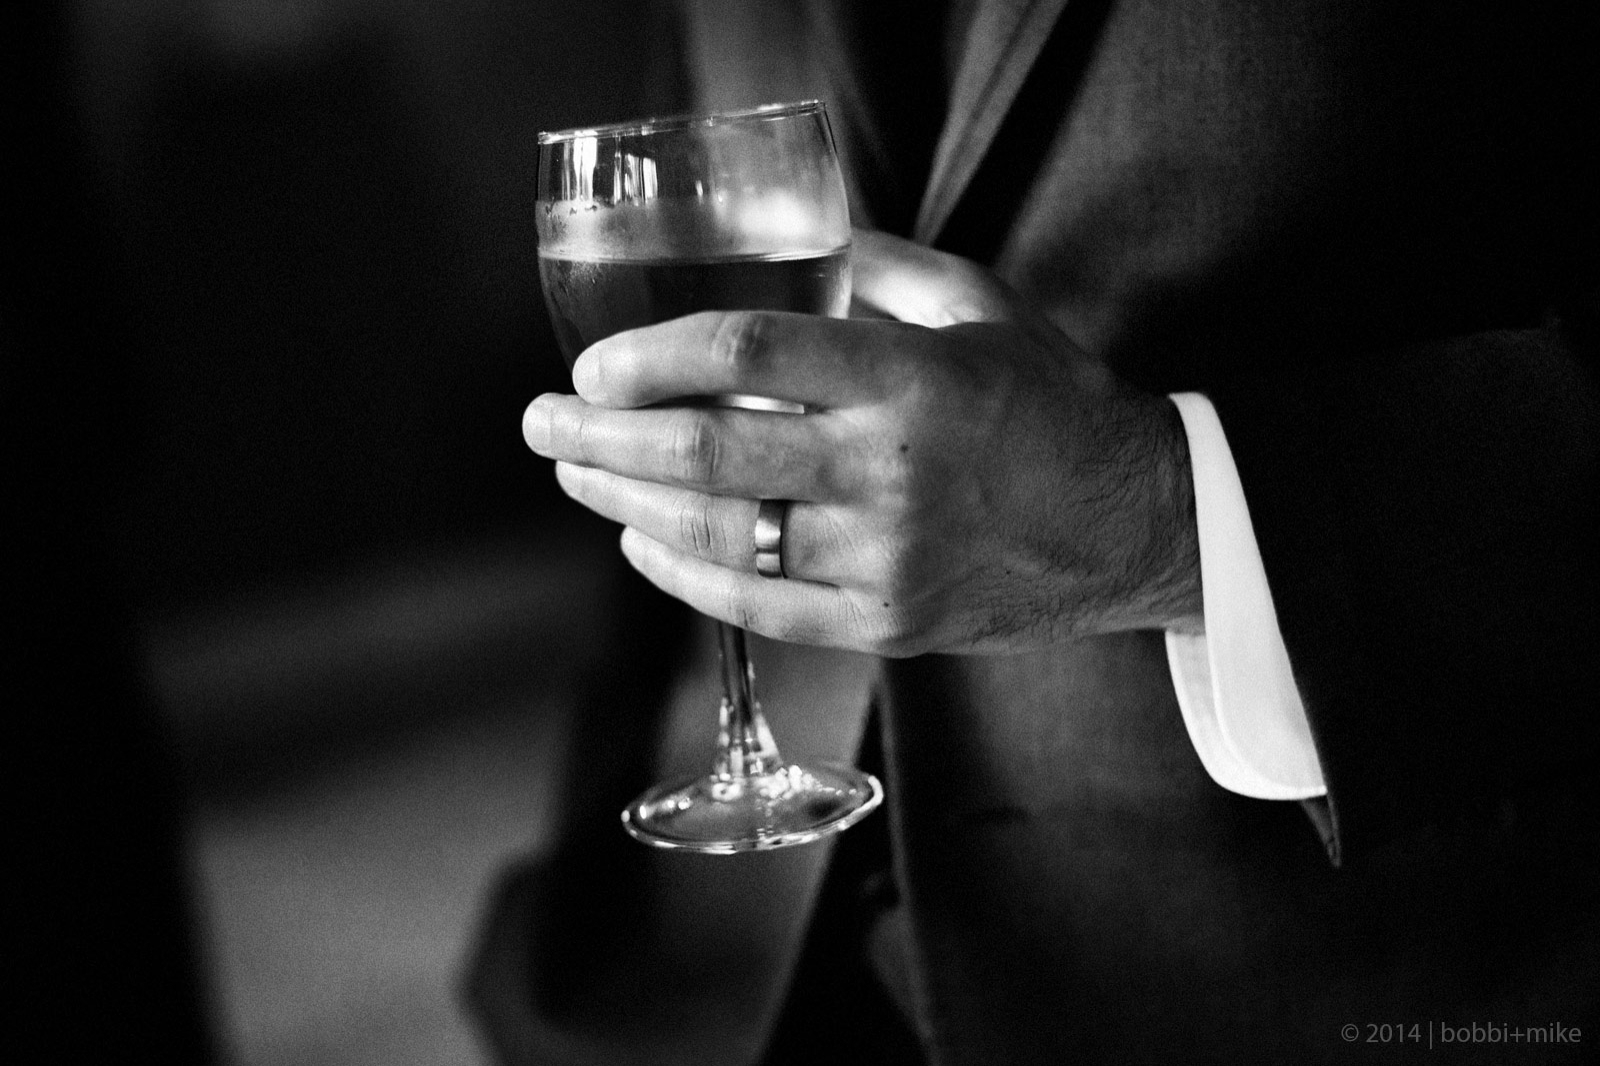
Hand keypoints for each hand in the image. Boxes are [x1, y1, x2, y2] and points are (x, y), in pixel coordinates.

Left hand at [523, 230, 1200, 655]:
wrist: (1134, 524)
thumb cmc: (1052, 403)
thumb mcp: (982, 306)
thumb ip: (882, 266)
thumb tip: (795, 240)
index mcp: (911, 379)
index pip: (746, 354)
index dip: (648, 358)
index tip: (594, 365)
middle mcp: (891, 472)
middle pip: (706, 453)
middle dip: (599, 438)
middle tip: (542, 424)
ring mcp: (885, 561)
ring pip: (717, 535)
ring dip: (624, 504)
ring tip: (576, 478)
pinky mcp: (886, 625)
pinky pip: (755, 607)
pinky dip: (681, 575)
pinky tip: (641, 546)